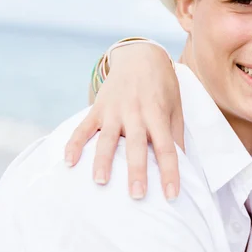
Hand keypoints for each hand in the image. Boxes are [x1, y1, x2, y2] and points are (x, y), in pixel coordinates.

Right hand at [65, 43, 183, 199]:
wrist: (141, 55)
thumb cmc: (162, 85)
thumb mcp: (175, 106)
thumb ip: (176, 134)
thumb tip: (182, 162)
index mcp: (158, 114)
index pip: (166, 148)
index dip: (170, 171)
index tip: (171, 194)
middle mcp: (136, 113)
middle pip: (137, 146)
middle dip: (137, 171)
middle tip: (137, 195)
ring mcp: (115, 110)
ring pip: (108, 138)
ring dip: (103, 160)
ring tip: (101, 181)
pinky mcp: (98, 108)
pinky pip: (84, 128)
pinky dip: (74, 143)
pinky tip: (69, 161)